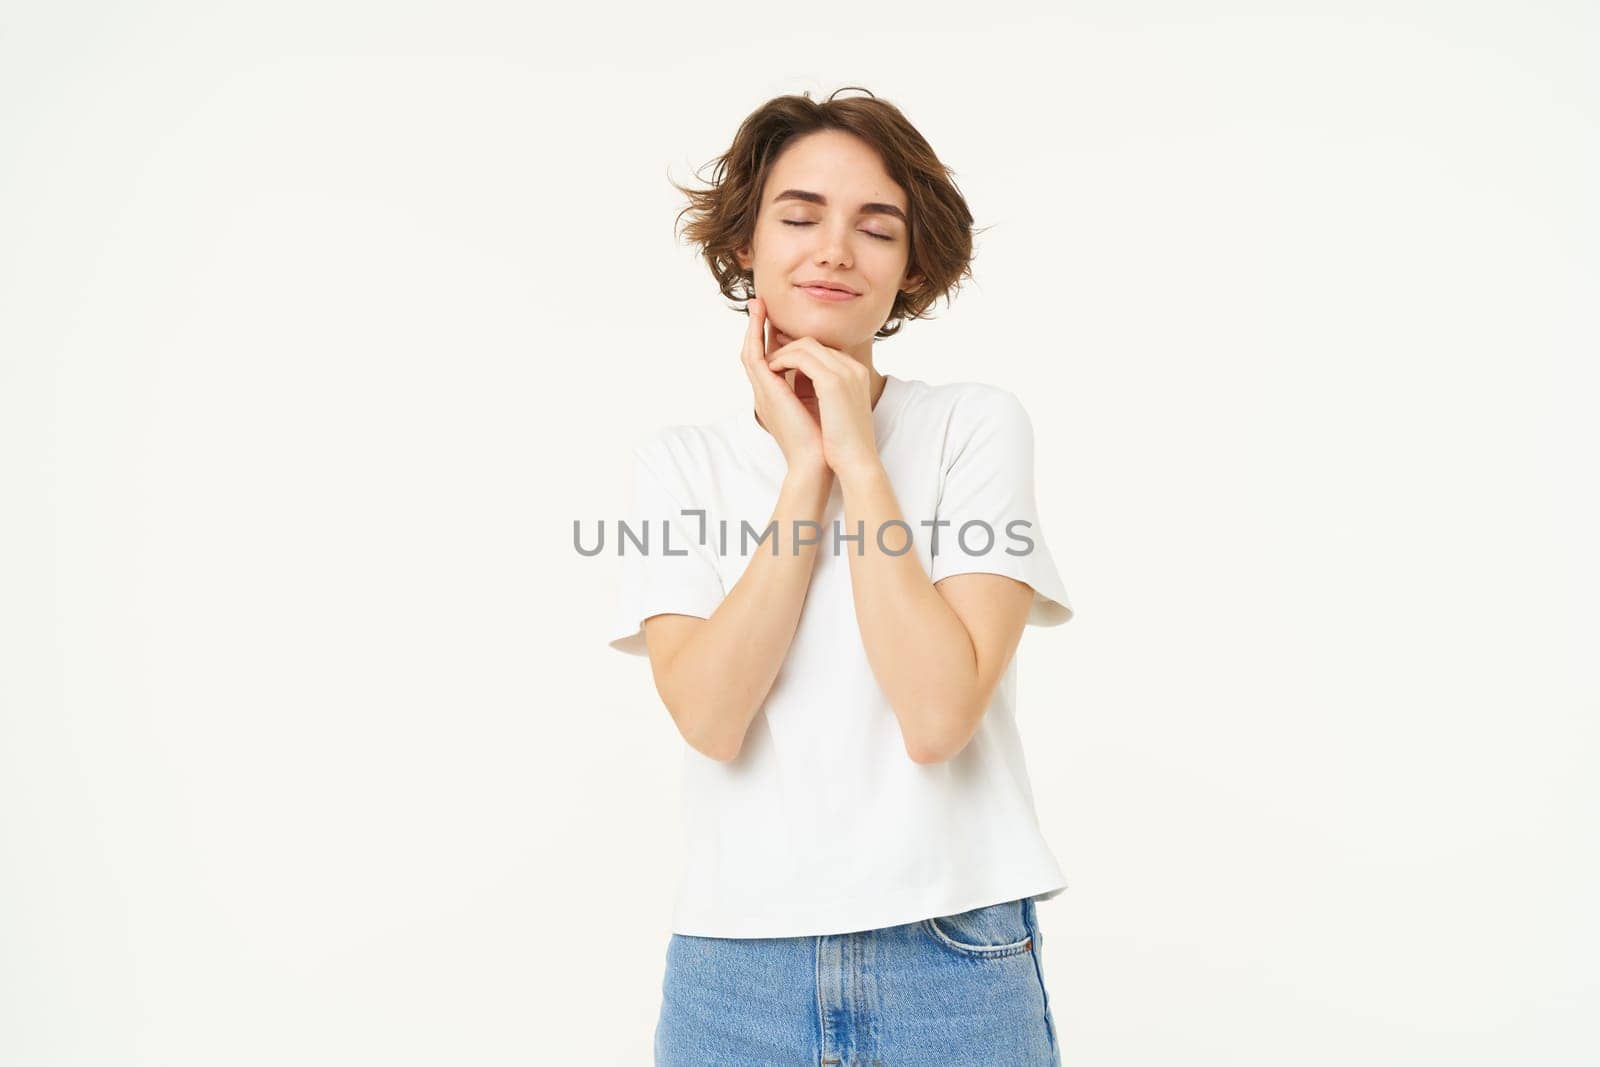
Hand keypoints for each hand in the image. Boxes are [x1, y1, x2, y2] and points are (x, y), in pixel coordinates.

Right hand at [740, 298, 825, 476]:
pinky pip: (754, 356)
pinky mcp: (765, 391)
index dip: (773, 339)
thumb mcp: (820, 403)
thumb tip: (825, 367)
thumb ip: (816, 385)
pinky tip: (759, 319)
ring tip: (757, 304)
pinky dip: (755, 337)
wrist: (818, 460)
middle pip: (757, 353)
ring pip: (751, 351)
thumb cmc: (825, 438)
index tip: (778, 320)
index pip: (773, 360)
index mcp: (780, 396)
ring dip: (752, 327)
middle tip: (759, 303)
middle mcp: (767, 393)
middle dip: (758, 328)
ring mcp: (763, 392)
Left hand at [763, 334, 880, 480]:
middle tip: (769, 351)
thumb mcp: (835, 409)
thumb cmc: (844, 444)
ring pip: (805, 344)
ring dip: (782, 351)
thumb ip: (823, 391)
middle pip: (814, 342)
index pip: (823, 349)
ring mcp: (845, 372)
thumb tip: (801, 380)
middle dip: (787, 343)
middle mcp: (852, 368)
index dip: (798, 349)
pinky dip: (782, 360)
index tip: (780, 353)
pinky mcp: (833, 382)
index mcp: (855, 374)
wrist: (856, 462)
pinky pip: (801, 358)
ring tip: (767, 364)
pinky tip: (772, 369)